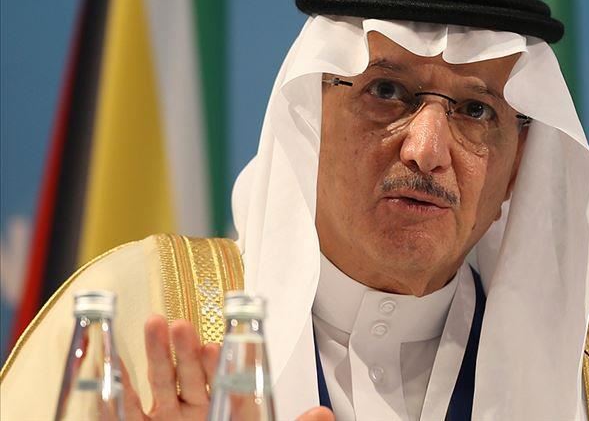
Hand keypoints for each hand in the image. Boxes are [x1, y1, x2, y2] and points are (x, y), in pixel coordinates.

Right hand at [120, 314, 334, 420]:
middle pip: (190, 375)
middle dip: (184, 349)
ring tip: (155, 325)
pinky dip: (120, 389)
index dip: (220, 363)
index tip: (215, 345)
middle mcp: (196, 412)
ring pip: (161, 384)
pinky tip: (116, 361)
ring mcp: (168, 420)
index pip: (225, 381)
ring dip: (156, 355)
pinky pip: (127, 411)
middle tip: (179, 325)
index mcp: (228, 411)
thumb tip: (323, 414)